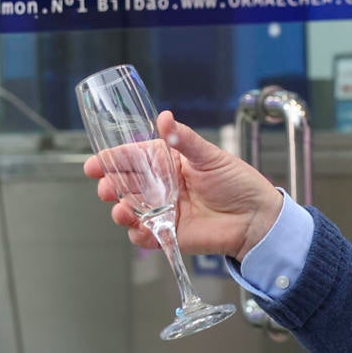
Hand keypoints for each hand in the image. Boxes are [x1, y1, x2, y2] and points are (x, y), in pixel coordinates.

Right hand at [82, 111, 281, 260]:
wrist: (256, 217)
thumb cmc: (237, 182)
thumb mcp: (210, 156)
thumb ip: (183, 139)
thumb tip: (164, 117)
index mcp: (168, 162)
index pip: (133, 158)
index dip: (112, 160)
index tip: (95, 163)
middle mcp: (161, 186)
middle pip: (126, 185)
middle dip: (111, 186)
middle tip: (107, 188)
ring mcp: (163, 211)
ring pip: (130, 211)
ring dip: (120, 210)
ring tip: (122, 209)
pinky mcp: (169, 233)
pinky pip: (145, 235)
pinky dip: (137, 233)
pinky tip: (138, 228)